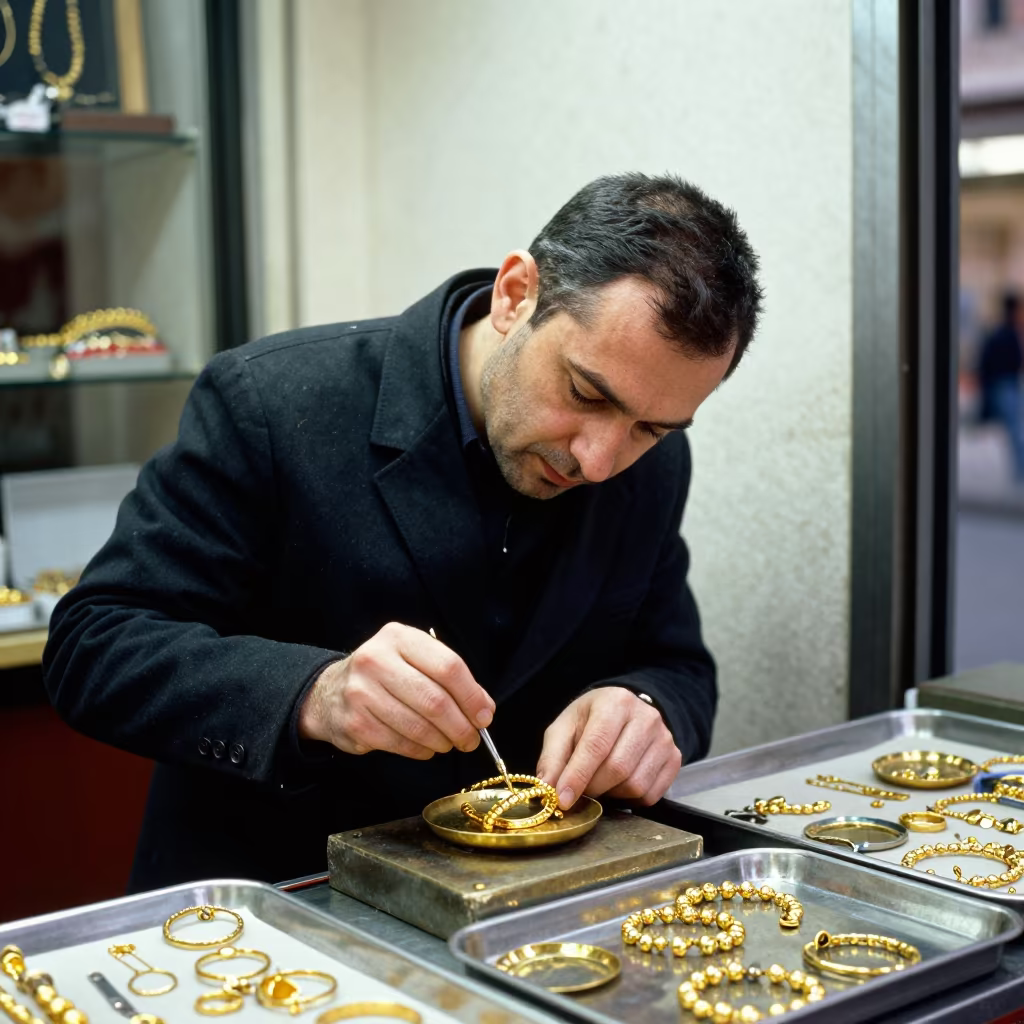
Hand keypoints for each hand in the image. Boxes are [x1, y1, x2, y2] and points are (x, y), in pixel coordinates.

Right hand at [298, 622, 494, 758]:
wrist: (329, 692)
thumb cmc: (386, 674)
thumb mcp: (414, 660)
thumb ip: (449, 678)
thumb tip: (484, 709)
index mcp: (399, 637)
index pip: (448, 666)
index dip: (472, 695)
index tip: (485, 716)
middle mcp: (376, 660)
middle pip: (435, 700)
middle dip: (460, 726)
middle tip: (471, 739)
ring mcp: (361, 692)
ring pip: (419, 726)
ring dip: (442, 741)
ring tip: (449, 743)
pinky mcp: (355, 723)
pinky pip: (401, 744)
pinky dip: (421, 750)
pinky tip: (426, 747)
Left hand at [536, 687, 681, 809]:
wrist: (624, 712)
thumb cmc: (590, 720)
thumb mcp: (564, 729)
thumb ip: (553, 758)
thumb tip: (547, 790)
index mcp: (615, 703)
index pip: (596, 745)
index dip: (578, 776)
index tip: (563, 799)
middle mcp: (646, 717)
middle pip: (617, 768)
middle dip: (592, 787)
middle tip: (579, 791)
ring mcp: (664, 738)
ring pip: (635, 785)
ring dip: (611, 794)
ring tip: (600, 783)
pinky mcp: (674, 758)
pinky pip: (651, 795)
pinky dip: (630, 800)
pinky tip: (619, 785)